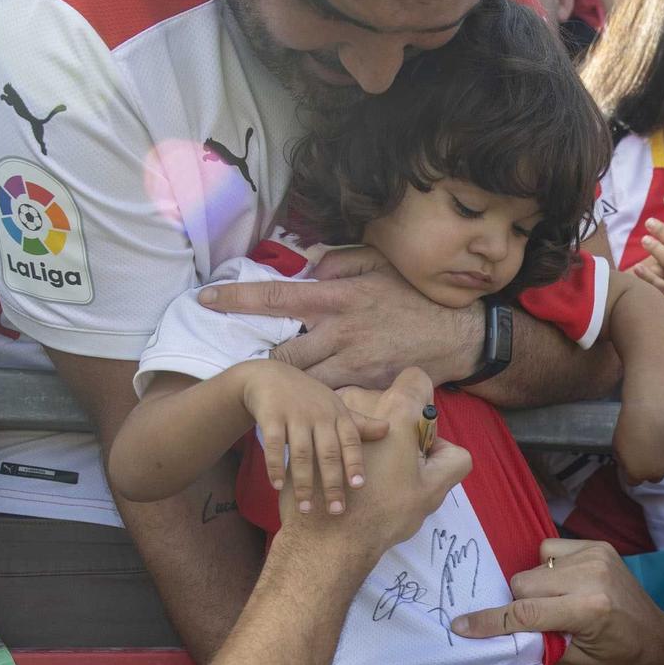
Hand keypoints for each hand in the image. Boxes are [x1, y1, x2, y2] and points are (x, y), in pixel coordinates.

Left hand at [200, 264, 480, 388]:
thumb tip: (308, 268)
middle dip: (264, 358)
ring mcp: (352, 362)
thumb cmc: (416, 297)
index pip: (277, 296)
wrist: (457, 336)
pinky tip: (310, 402)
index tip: (206, 299)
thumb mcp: (380, 264)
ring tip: (279, 385)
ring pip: (302, 380)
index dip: (238, 299)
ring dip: (288, 383)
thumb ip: (340, 262)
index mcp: (338, 296)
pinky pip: (328, 397)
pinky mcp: (366, 386)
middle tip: (255, 360)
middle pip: (282, 351)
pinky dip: (315, 399)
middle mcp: (339, 331)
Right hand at [235, 358, 388, 514]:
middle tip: (337, 511)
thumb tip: (388, 430)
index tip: (360, 487)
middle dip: (333, 483)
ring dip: (304, 483)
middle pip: (328, 453)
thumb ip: (359, 425)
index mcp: (338, 415)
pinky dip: (276, 466)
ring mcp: (295, 414)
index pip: (351, 441)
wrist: (270, 376)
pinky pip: (275, 444)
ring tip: (306, 509)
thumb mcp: (335, 408)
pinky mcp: (272, 415)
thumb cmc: (310, 399)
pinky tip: (278, 486)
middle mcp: (319, 415)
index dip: (355, 463)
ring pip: (302, 453)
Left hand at [276, 368, 469, 551]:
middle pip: (388, 400)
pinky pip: (335, 432)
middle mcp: (363, 404)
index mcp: (396, 412)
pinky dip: (342, 447)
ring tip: (366, 474)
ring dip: (367, 437)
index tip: (418, 434)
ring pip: (361, 416)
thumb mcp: (434, 490)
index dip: (423, 403)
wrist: (327, 538)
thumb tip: (445, 448)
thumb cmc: (384, 514)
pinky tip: (343, 477)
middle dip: (395, 426)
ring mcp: (333, 419)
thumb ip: (453, 459)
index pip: (417, 380)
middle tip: (394, 465)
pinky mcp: (314, 434)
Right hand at [450, 539, 663, 664]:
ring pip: (533, 564)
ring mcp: (595, 555)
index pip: (524, 612)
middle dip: (520, 604)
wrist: (658, 639)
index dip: (489, 621)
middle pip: (522, 582)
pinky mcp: (597, 545)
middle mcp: (591, 574)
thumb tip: (500, 631)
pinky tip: (565, 585)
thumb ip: (537, 645)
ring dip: (536, 587)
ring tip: (557, 604)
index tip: (461, 626)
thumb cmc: (619, 660)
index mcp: (588, 608)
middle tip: (539, 622)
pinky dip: (549, 568)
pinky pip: (550, 549)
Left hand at [613, 401, 663, 483]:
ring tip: (660, 440)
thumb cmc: (628, 427)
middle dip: (651, 467)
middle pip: (654, 476)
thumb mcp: (617, 447)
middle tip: (648, 451)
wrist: (650, 411)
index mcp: (637, 475)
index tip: (634, 460)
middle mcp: (656, 474)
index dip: (633, 470)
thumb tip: (629, 465)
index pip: (634, 481)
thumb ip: (624, 461)